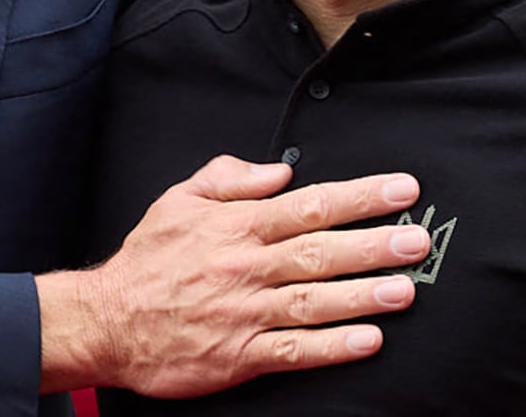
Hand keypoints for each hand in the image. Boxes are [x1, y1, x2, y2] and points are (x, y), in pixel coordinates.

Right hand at [38, 156, 425, 397]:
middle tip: (417, 240)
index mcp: (237, 226)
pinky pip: (293, 350)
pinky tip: (367, 342)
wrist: (107, 321)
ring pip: (314, 301)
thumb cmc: (147, 261)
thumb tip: (279, 171)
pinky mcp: (240, 355)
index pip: (308, 204)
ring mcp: (245, 313)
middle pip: (320, 252)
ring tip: (405, 289)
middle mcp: (246, 267)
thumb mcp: (179, 200)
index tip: (399, 190)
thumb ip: (229, 178)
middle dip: (373, 244)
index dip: (358, 197)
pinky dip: (331, 347)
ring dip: (363, 295)